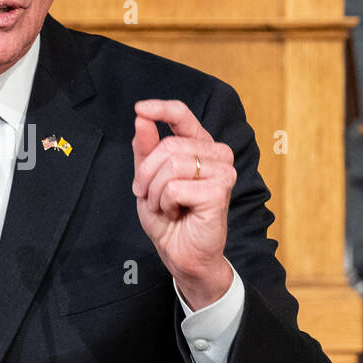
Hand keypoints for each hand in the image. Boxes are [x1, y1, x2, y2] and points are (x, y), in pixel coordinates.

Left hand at [131, 99, 235, 308]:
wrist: (181, 253)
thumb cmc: (169, 218)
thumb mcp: (148, 180)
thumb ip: (145, 149)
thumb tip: (141, 118)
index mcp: (200, 146)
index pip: (183, 115)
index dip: (160, 108)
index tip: (139, 109)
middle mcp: (217, 154)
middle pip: (168, 146)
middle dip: (147, 174)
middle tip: (150, 196)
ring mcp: (223, 171)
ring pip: (171, 165)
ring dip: (156, 192)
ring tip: (166, 206)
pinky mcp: (219, 190)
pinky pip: (174, 187)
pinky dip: (166, 203)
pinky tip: (177, 213)